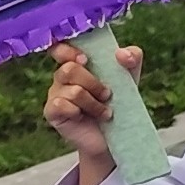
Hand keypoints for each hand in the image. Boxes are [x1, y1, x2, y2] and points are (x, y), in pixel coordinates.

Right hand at [45, 40, 141, 184]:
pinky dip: (79, 110)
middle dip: (94, 83)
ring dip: (93, 101)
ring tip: (104, 112)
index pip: (61, 48)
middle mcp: (62, 77)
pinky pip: (60, 104)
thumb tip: (121, 53)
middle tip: (107, 95)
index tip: (85, 59)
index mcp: (77, 64)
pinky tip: (86, 117)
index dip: (67, 50)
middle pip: (69, 69)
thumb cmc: (120, 103)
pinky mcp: (52, 112)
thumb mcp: (130, 78)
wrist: (117, 136)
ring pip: (71, 89)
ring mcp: (55, 94)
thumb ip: (132, 58)